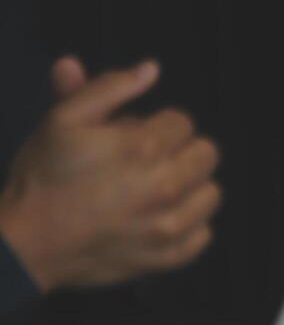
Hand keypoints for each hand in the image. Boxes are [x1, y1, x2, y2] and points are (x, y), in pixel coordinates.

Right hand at [0, 56, 221, 290]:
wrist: (30, 242)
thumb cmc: (45, 177)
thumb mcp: (64, 119)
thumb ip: (109, 88)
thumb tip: (151, 68)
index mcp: (142, 148)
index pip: (183, 122)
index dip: (157, 126)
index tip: (133, 139)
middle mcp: (165, 187)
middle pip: (206, 154)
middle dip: (180, 151)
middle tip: (145, 162)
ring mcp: (170, 226)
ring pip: (211, 192)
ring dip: (189, 187)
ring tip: (153, 190)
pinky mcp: (170, 257)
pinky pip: (204, 234)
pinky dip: (187, 225)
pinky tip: (157, 218)